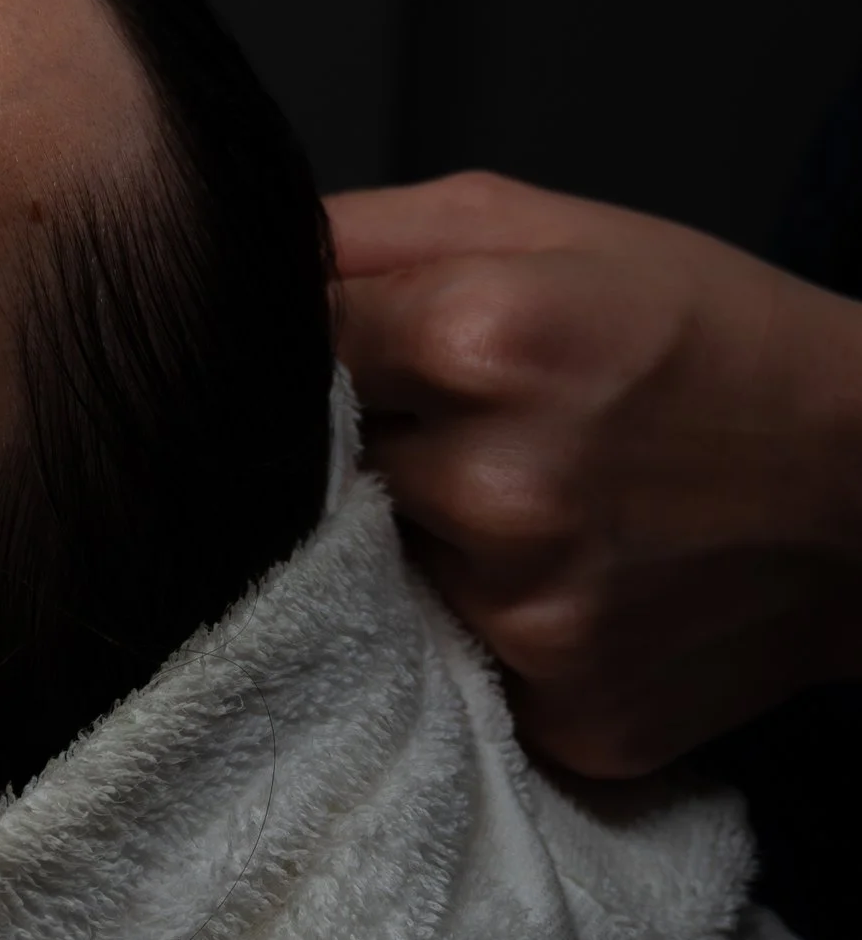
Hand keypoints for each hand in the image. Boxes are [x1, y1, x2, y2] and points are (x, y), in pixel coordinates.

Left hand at [331, 169, 861, 779]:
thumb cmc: (702, 329)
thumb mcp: (539, 223)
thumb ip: (368, 231)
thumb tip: (239, 258)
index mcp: (477, 340)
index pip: (291, 354)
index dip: (321, 354)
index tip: (363, 359)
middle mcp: (494, 490)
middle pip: (330, 473)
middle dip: (376, 448)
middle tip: (470, 429)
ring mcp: (532, 619)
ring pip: (391, 574)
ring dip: (429, 542)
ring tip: (532, 501)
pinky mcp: (570, 717)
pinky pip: (466, 667)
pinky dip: (495, 626)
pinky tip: (571, 579)